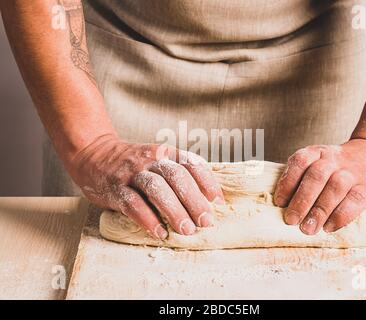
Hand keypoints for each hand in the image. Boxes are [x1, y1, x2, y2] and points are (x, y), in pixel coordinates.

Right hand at [68, 135, 223, 239]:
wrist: (94, 154)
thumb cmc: (134, 163)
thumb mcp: (156, 159)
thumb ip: (176, 173)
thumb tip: (206, 199)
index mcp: (165, 152)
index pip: (190, 163)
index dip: (207, 182)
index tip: (218, 201)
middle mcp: (150, 159)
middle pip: (177, 177)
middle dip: (194, 200)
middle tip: (206, 222)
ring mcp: (132, 173)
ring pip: (156, 189)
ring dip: (174, 211)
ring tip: (187, 230)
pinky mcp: (115, 188)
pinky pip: (133, 204)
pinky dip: (148, 219)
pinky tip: (160, 233)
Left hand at [273, 139, 365, 234]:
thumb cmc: (336, 166)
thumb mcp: (318, 161)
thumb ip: (301, 177)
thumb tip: (282, 206)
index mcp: (316, 152)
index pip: (299, 162)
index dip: (287, 183)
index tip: (279, 203)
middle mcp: (333, 160)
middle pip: (315, 177)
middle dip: (301, 201)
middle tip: (291, 220)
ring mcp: (352, 173)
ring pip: (334, 189)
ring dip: (319, 211)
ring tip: (308, 229)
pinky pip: (354, 201)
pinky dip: (340, 216)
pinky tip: (329, 227)